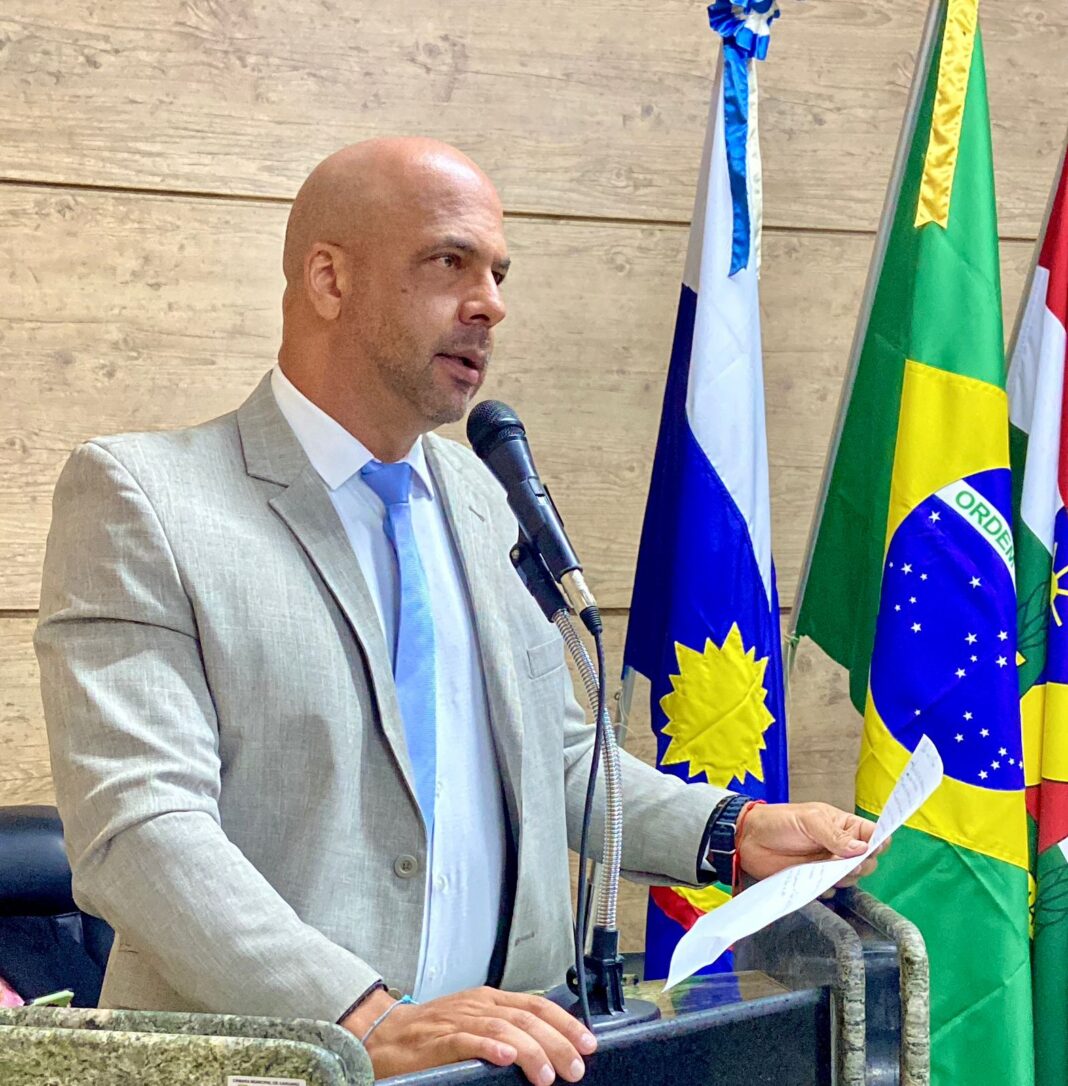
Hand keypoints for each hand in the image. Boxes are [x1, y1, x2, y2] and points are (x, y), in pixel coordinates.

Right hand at [342, 985, 597, 1082]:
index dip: (565, 1023)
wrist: (382, 1034)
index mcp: (489, 999)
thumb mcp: (473, 1021)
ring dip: (530, 1050)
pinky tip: (506, 1057)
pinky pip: (466, 1040)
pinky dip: (489, 1047)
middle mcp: (478, 1005)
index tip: (588, 1043)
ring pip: (503, 1028)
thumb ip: (505, 1027)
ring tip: (548, 1073)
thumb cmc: (430, 1033)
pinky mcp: (436, 1040)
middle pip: (526, 1018)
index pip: (537, 1004)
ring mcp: (457, 1020)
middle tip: (576, 1067)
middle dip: (557, 1042)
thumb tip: (546, 1047)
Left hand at [734, 801, 888, 886]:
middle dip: (861, 865)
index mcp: (843, 826)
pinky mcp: (815, 881)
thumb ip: (835, 835)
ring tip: (825, 869)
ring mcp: (829, 865)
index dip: (879, 842)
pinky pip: (832, 891)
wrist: (750, 839)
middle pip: (868, 862)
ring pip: (852, 879)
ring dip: (844, 878)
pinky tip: (814, 881)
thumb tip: (862, 848)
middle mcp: (841, 847)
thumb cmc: (779, 821)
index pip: (874, 834)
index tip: (873, 849)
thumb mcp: (808, 820)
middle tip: (844, 863)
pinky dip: (827, 890)